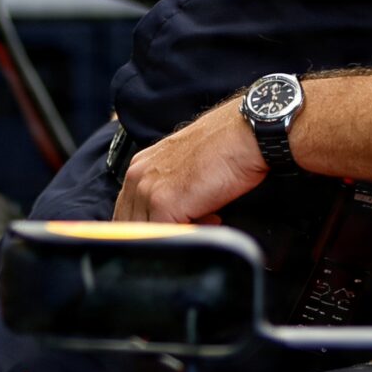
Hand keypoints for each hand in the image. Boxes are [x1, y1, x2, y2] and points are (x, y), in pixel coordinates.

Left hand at [114, 103, 266, 224]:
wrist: (243, 135)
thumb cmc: (223, 149)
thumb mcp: (185, 170)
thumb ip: (170, 193)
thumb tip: (173, 220)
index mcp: (139, 168)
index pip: (128, 212)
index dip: (151, 226)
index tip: (176, 227)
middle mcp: (137, 177)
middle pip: (131, 226)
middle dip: (161, 234)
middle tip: (194, 226)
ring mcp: (147, 190)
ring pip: (146, 234)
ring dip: (177, 234)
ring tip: (208, 219)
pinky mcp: (163, 203)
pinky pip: (165, 236)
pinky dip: (189, 236)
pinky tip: (213, 219)